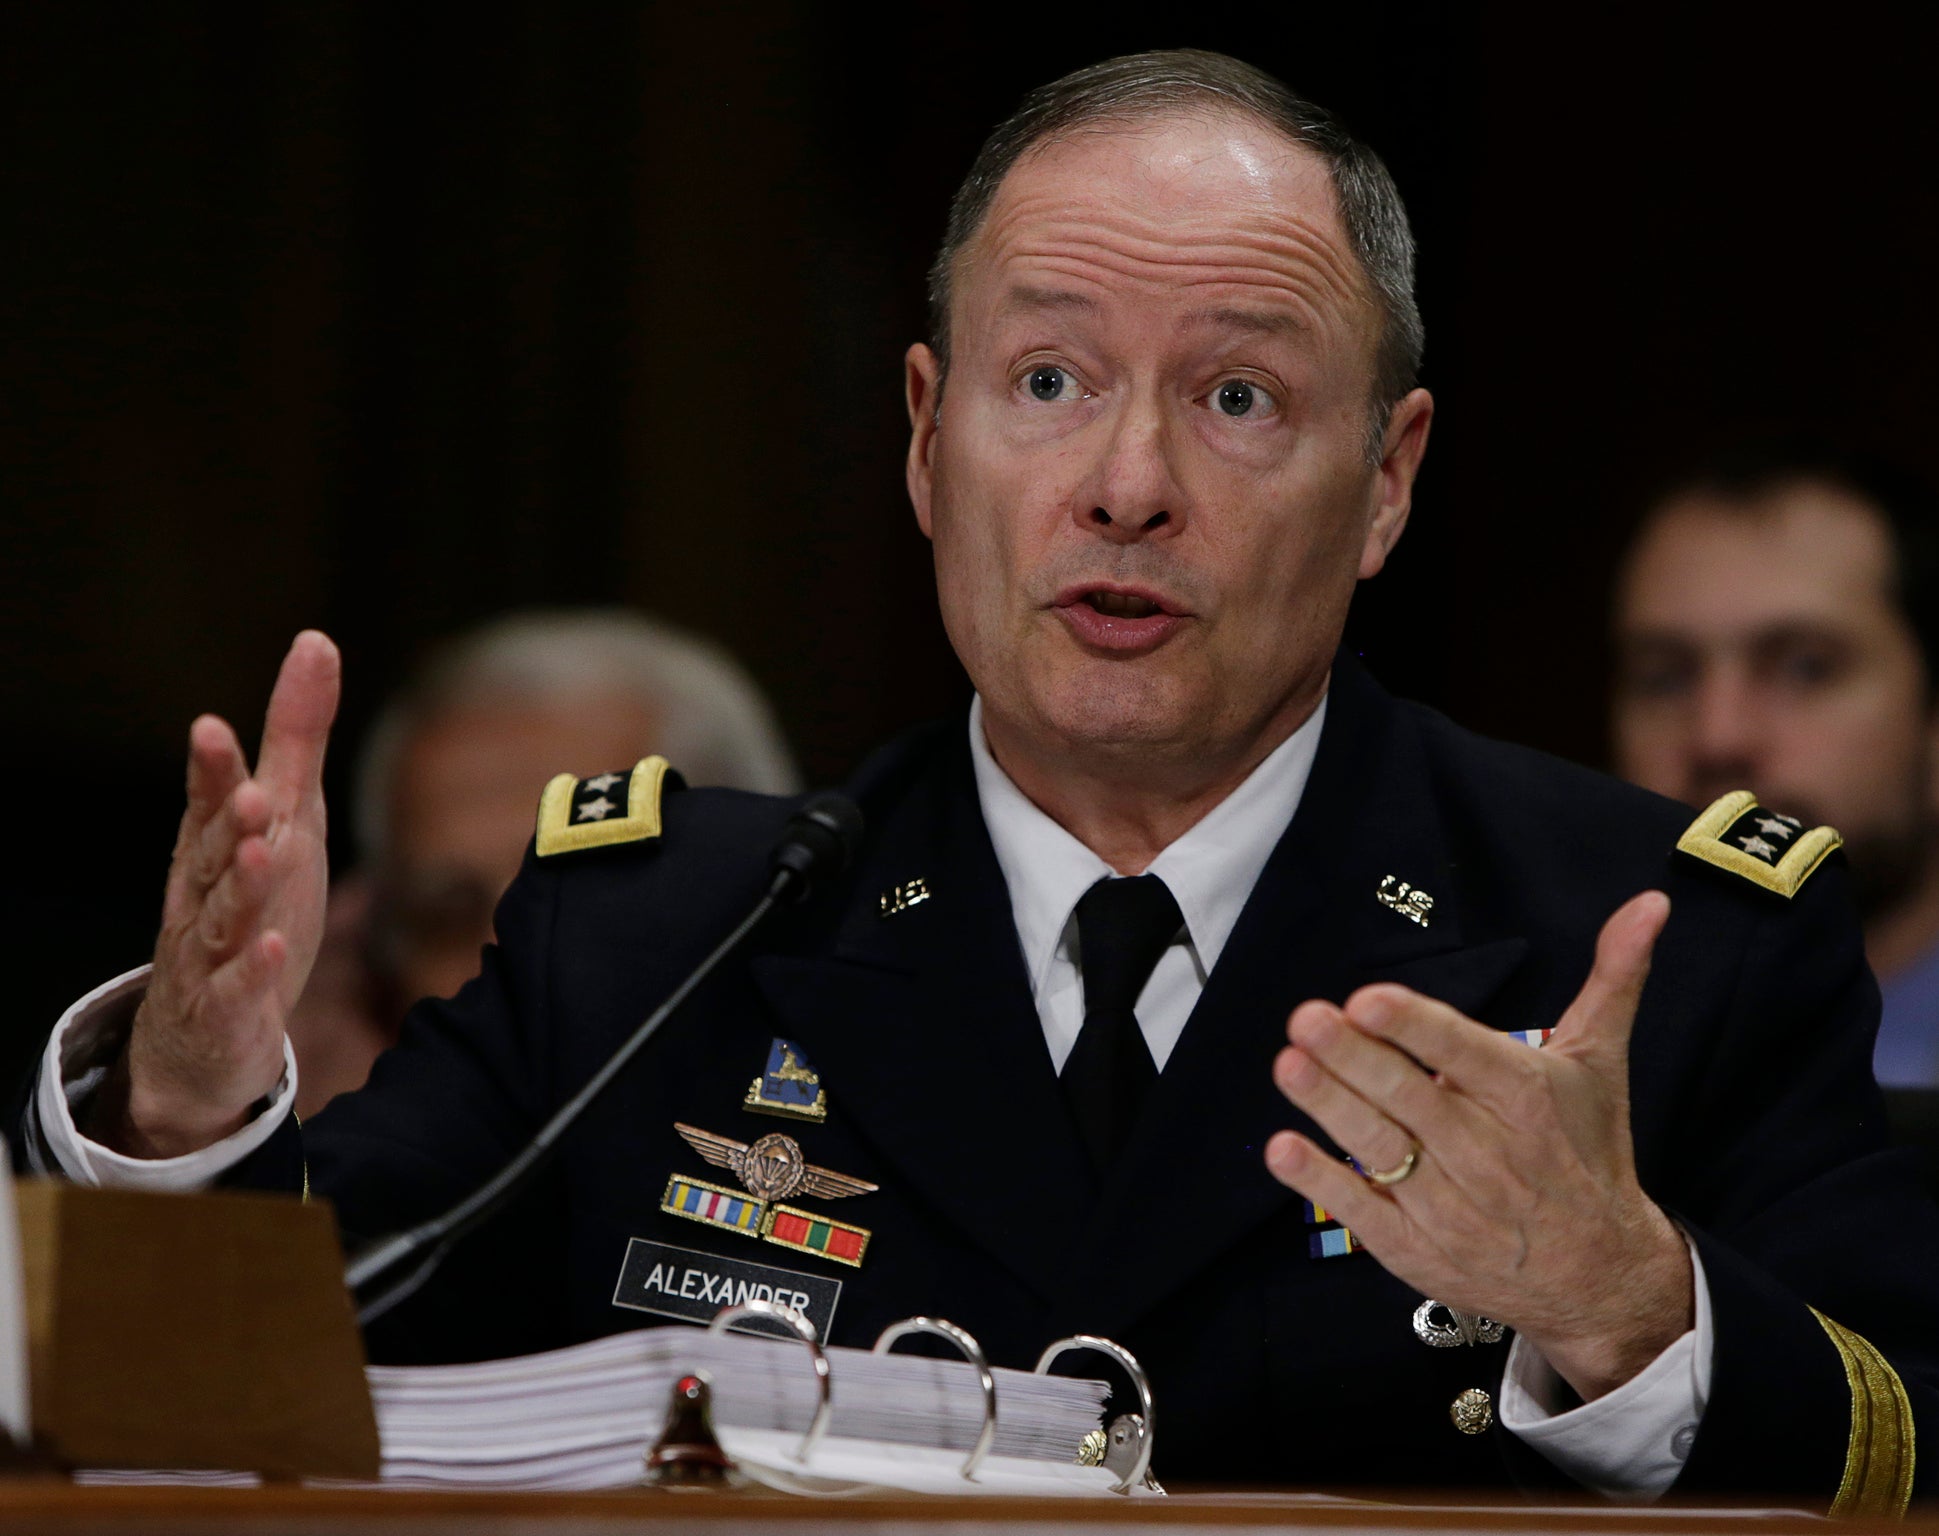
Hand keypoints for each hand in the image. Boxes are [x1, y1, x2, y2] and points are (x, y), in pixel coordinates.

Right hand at [91, 633, 340, 1157]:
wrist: (206, 1038)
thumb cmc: (252, 907)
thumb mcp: (285, 816)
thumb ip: (296, 737)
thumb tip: (315, 641)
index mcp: (214, 846)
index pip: (209, 801)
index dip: (211, 770)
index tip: (209, 726)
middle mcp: (203, 895)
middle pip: (210, 854)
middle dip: (224, 819)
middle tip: (247, 787)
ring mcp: (210, 955)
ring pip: (219, 918)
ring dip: (240, 886)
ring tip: (261, 851)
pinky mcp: (228, 1010)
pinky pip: (239, 990)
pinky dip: (254, 970)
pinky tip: (275, 948)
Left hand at [1264, 891, 1692, 1400]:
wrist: (1601, 1278)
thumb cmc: (1587, 1151)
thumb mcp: (1602, 1063)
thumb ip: (1614, 978)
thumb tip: (1649, 902)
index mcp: (1527, 1098)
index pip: (1463, 1053)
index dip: (1415, 1028)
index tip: (1368, 1000)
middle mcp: (1489, 1153)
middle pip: (1411, 1098)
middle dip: (1355, 1058)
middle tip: (1306, 1019)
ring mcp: (1451, 1206)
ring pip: (1381, 1150)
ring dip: (1330, 1107)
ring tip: (1289, 1064)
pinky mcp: (1418, 1250)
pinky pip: (1364, 1213)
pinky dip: (1323, 1183)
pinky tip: (1283, 1149)